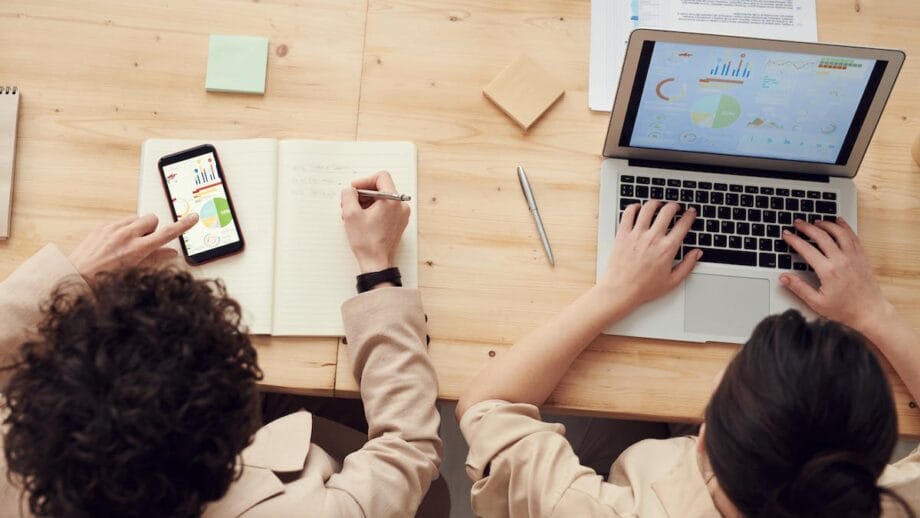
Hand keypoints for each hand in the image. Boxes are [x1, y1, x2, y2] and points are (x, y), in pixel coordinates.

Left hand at [68, 213, 197, 280]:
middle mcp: (125, 235)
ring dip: (138, 228)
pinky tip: (116, 244)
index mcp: (137, 248)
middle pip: (152, 219)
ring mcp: (112, 228)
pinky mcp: (102, 226)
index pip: (167, 233)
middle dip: (153, 228)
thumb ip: (155, 258)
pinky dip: (123, 230)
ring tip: (130, 244)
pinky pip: (120, 222)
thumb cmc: (104, 280)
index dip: (182, 225)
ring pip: (136, 218)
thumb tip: (171, 253)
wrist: (75, 277)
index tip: (192, 218)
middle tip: (147, 242)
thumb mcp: (135, 272)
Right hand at [340, 171, 409, 273]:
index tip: (354, 190)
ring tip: (353, 214)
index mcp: (393, 200)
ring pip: (382, 199)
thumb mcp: (351, 214)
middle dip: (363, 194)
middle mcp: (401, 206)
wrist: (376, 263)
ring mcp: (401, 215)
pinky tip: (361, 220)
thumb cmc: (367, 242)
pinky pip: (385, 209)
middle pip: (381, 188)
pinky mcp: (398, 223)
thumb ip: (348, 196)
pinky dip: (373, 210)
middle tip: (350, 203)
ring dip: (366, 203)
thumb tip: (349, 190)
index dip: (364, 181)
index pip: (381, 177)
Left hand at [599, 201, 701, 308]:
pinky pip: (628, 213)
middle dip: (674, 205)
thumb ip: (688, 265)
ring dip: (655, 203)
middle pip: (667, 211)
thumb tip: (697, 253)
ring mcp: (636, 235)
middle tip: (675, 207)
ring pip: (648, 208)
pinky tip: (638, 209)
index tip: (690, 213)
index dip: (689, 215)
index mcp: (667, 248)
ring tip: (658, 205)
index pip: (683, 224)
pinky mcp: (622, 234)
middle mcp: (653, 238)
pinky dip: (634, 207)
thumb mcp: (672, 281)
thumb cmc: (645, 288)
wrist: (621, 290)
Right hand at [779, 217, 891, 334]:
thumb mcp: (817, 302)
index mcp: (828, 271)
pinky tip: (838, 222)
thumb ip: (799, 288)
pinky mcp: (862, 256)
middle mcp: (841, 260)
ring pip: (838, 232)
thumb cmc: (844, 309)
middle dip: (807, 227)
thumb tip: (784, 277)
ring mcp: (853, 257)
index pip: (806, 249)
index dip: (794, 240)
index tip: (786, 235)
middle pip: (821, 236)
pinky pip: (853, 236)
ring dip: (825, 224)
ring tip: (816, 221)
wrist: (870, 311)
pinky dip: (844, 227)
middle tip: (798, 223)